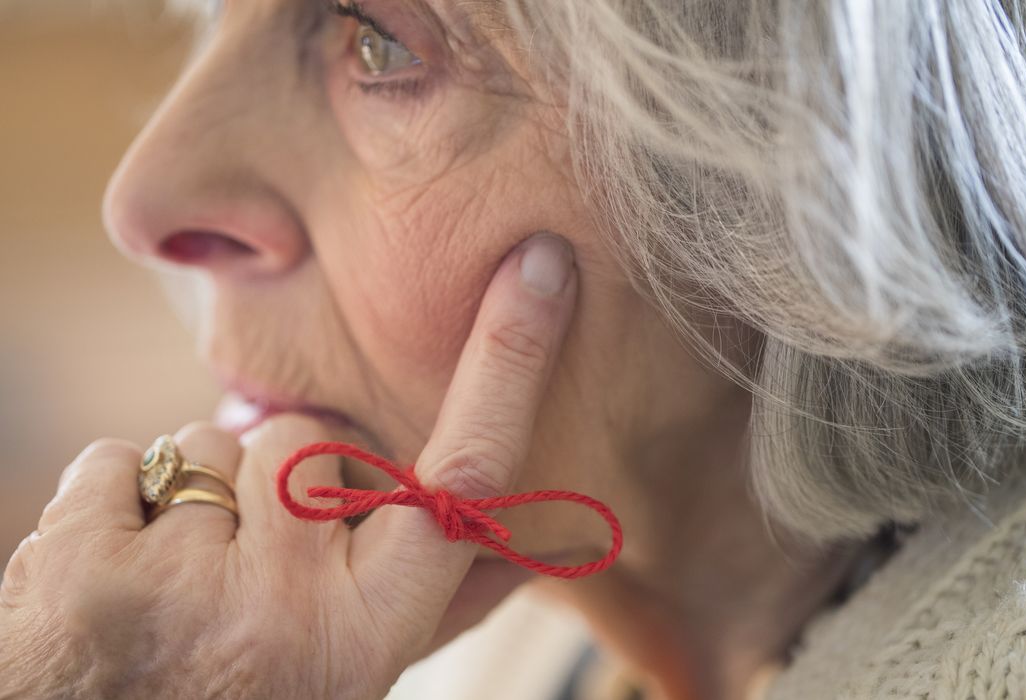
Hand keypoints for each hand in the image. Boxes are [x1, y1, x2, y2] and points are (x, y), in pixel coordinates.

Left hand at [0, 233, 577, 699]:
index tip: (541, 267)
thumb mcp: (358, 665)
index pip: (464, 474)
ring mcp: (180, 584)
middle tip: (250, 562)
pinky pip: (115, 460)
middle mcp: (285, 608)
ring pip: (208, 443)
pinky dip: (114, 502)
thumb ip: (439, 604)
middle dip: (276, 477)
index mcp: (369, 631)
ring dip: (196, 496)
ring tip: (182, 578)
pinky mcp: (82, 563)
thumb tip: (536, 549)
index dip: (510, 363)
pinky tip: (119, 571)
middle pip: (304, 437)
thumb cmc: (256, 695)